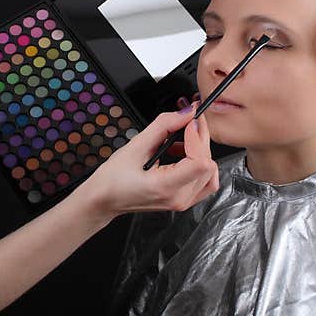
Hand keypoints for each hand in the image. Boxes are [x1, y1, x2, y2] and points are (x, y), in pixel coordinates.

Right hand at [80, 105, 219, 220]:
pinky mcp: (184, 200)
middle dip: (200, 139)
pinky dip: (199, 163)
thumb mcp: (135, 146)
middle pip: (208, 165)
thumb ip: (163, 126)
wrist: (105, 199)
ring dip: (200, 152)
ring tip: (180, 142)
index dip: (198, 138)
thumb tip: (186, 113)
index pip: (200, 162)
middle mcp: (179, 198)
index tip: (188, 122)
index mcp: (166, 187)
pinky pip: (205, 181)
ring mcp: (183, 202)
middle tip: (186, 122)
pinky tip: (181, 154)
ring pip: (210, 172)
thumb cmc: (113, 179)